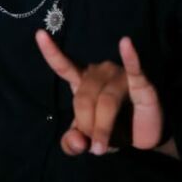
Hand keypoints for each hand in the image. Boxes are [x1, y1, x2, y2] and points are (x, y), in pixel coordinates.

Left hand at [35, 31, 163, 156]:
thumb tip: (77, 142)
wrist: (142, 142)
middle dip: (87, 125)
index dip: (51, 52)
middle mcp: (99, 73)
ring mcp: (120, 75)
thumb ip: (72, 143)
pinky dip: (130, 57)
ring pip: (105, 101)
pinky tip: (126, 43)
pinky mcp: (141, 83)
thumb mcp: (86, 141)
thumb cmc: (111, 132)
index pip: (63, 66)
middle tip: (94, 146)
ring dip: (103, 127)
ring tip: (103, 146)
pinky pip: (134, 69)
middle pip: (84, 98)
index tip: (39, 34)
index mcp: (82, 82)